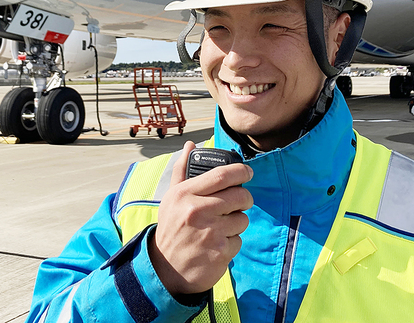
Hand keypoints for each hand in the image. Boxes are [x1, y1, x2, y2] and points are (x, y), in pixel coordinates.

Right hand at [149, 141, 253, 295]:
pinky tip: (218, 244)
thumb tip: (190, 145)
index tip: (248, 172)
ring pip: (242, 219)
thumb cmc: (172, 228)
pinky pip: (239, 240)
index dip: (241, 171)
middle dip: (245, 198)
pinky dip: (232, 242)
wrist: (165, 269)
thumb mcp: (171, 198)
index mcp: (186, 194)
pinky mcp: (220, 252)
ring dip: (237, 222)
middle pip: (239, 196)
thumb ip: (182, 171)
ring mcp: (210, 232)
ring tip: (221, 227)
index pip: (222, 175)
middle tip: (240, 202)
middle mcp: (197, 211)